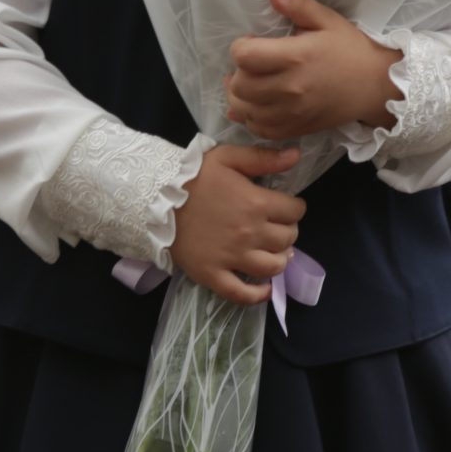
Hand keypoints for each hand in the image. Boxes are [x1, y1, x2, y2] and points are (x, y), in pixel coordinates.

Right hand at [169, 143, 307, 306]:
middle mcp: (250, 234)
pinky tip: (264, 290)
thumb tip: (296, 155)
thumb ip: (263, 158)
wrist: (154, 198)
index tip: (286, 207)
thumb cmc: (193, 176)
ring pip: (273, 267)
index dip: (294, 207)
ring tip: (274, 252)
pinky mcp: (213, 275)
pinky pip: (241, 294)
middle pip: (287, 239)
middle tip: (277, 227)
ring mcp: (232, 258)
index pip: (294, 211)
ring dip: (280, 260)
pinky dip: (258, 295)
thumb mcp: (227, 157)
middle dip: (288, 231)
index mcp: (256, 203)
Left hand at [225, 0, 399, 139]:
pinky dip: (252, 118)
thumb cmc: (352, 50)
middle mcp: (290, 88)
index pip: (244, 56)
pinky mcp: (296, 129)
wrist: (377, 87)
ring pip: (243, 110)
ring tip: (252, 84)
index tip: (254, 42)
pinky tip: (259, 105)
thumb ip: (298, 6)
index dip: (241, 46)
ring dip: (241, 96)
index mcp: (296, 57)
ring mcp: (292, 113)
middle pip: (239, 85)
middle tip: (253, 64)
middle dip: (238, 72)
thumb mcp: (328, 21)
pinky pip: (259, 130)